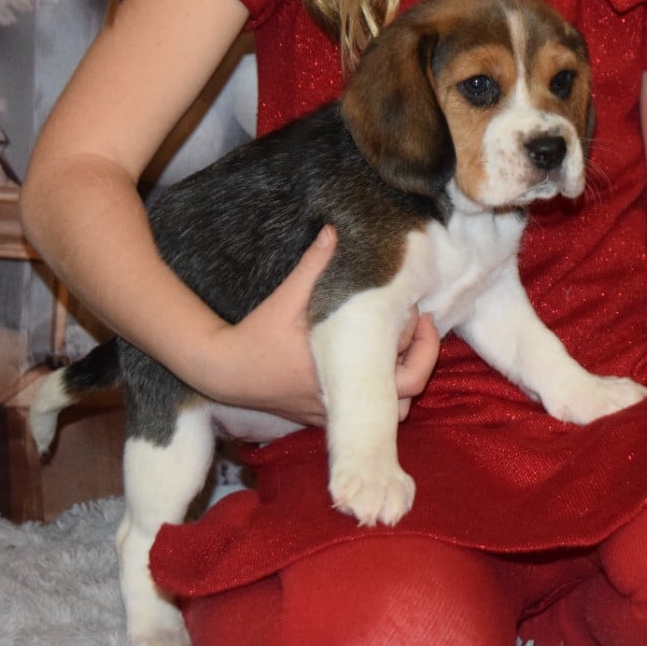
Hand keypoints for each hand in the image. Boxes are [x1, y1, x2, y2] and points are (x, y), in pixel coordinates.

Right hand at [191, 227, 438, 424]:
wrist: (224, 372)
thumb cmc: (257, 334)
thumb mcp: (286, 297)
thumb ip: (314, 265)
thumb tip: (333, 230)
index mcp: (341, 373)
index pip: (402, 366)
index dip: (416, 335)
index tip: (414, 309)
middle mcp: (342, 400)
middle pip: (408, 394)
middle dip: (422, 357)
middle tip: (419, 324)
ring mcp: (335, 412)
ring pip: (393, 410)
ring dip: (404, 378)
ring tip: (400, 344)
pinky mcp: (325, 416)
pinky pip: (368, 412)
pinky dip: (383, 390)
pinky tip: (377, 357)